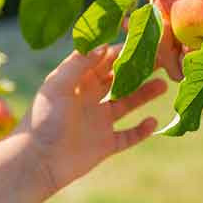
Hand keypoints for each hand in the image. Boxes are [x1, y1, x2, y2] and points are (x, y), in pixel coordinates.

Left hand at [15, 45, 166, 193]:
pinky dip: (142, 130)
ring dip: (145, 94)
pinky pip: (129, 135)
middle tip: (161, 58)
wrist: (38, 161)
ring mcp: (98, 122)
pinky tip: (153, 121)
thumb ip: (80, 63)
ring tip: (164, 84)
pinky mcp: (105, 144)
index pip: (102, 61)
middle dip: (138, 69)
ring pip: (128, 103)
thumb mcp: (58, 84)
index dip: (120, 51)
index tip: (141, 41)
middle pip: (118, 79)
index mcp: (76, 82)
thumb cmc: (43, 119)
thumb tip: (105, 46)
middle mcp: (89, 99)